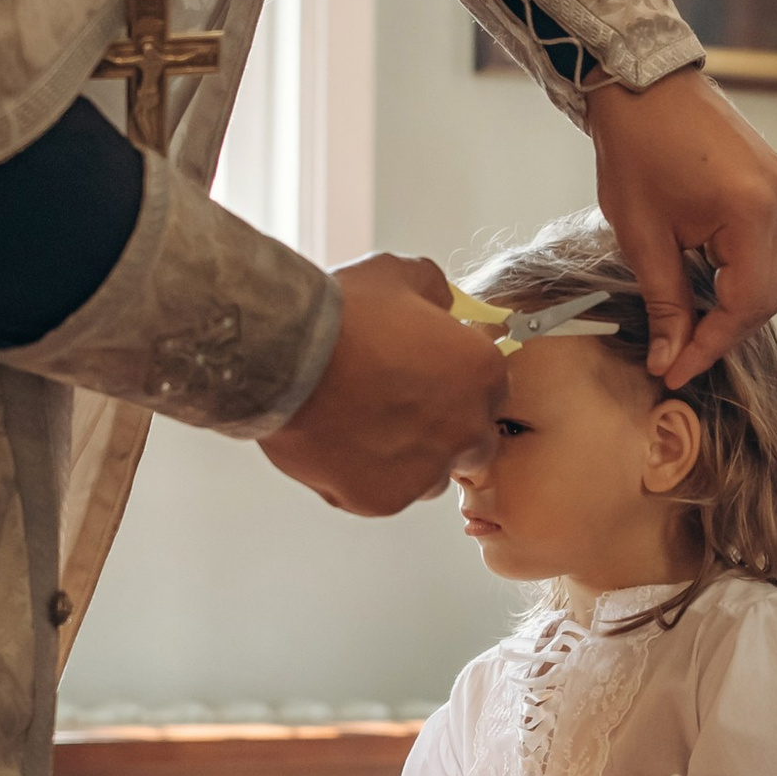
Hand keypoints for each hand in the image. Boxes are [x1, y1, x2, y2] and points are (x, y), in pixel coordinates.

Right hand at [261, 252, 507, 515]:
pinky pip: (385, 493)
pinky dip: (367, 475)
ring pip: (430, 476)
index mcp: (483, 374)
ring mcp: (426, 471)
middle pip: (471, 441)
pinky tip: (338, 443)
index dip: (458, 383)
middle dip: (444, 427)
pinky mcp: (383, 499)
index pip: (490, 390)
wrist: (286, 355)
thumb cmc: (343, 313)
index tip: (429, 377)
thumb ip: (435, 291)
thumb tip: (442, 303)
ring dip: (409, 457)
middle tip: (398, 406)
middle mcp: (467, 429)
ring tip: (363, 426)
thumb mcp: (400, 275)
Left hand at [587, 70, 776, 383]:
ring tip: (695, 319)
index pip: (746, 305)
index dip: (710, 345)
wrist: (641, 83)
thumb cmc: (635, 150)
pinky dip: (748, 270)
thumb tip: (668, 359)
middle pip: (772, 293)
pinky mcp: (773, 180)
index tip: (675, 371)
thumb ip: (664, 303)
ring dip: (741, 302)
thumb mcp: (642, 236)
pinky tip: (711, 279)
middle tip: (681, 351)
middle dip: (728, 329)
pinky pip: (775, 242)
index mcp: (752, 213)